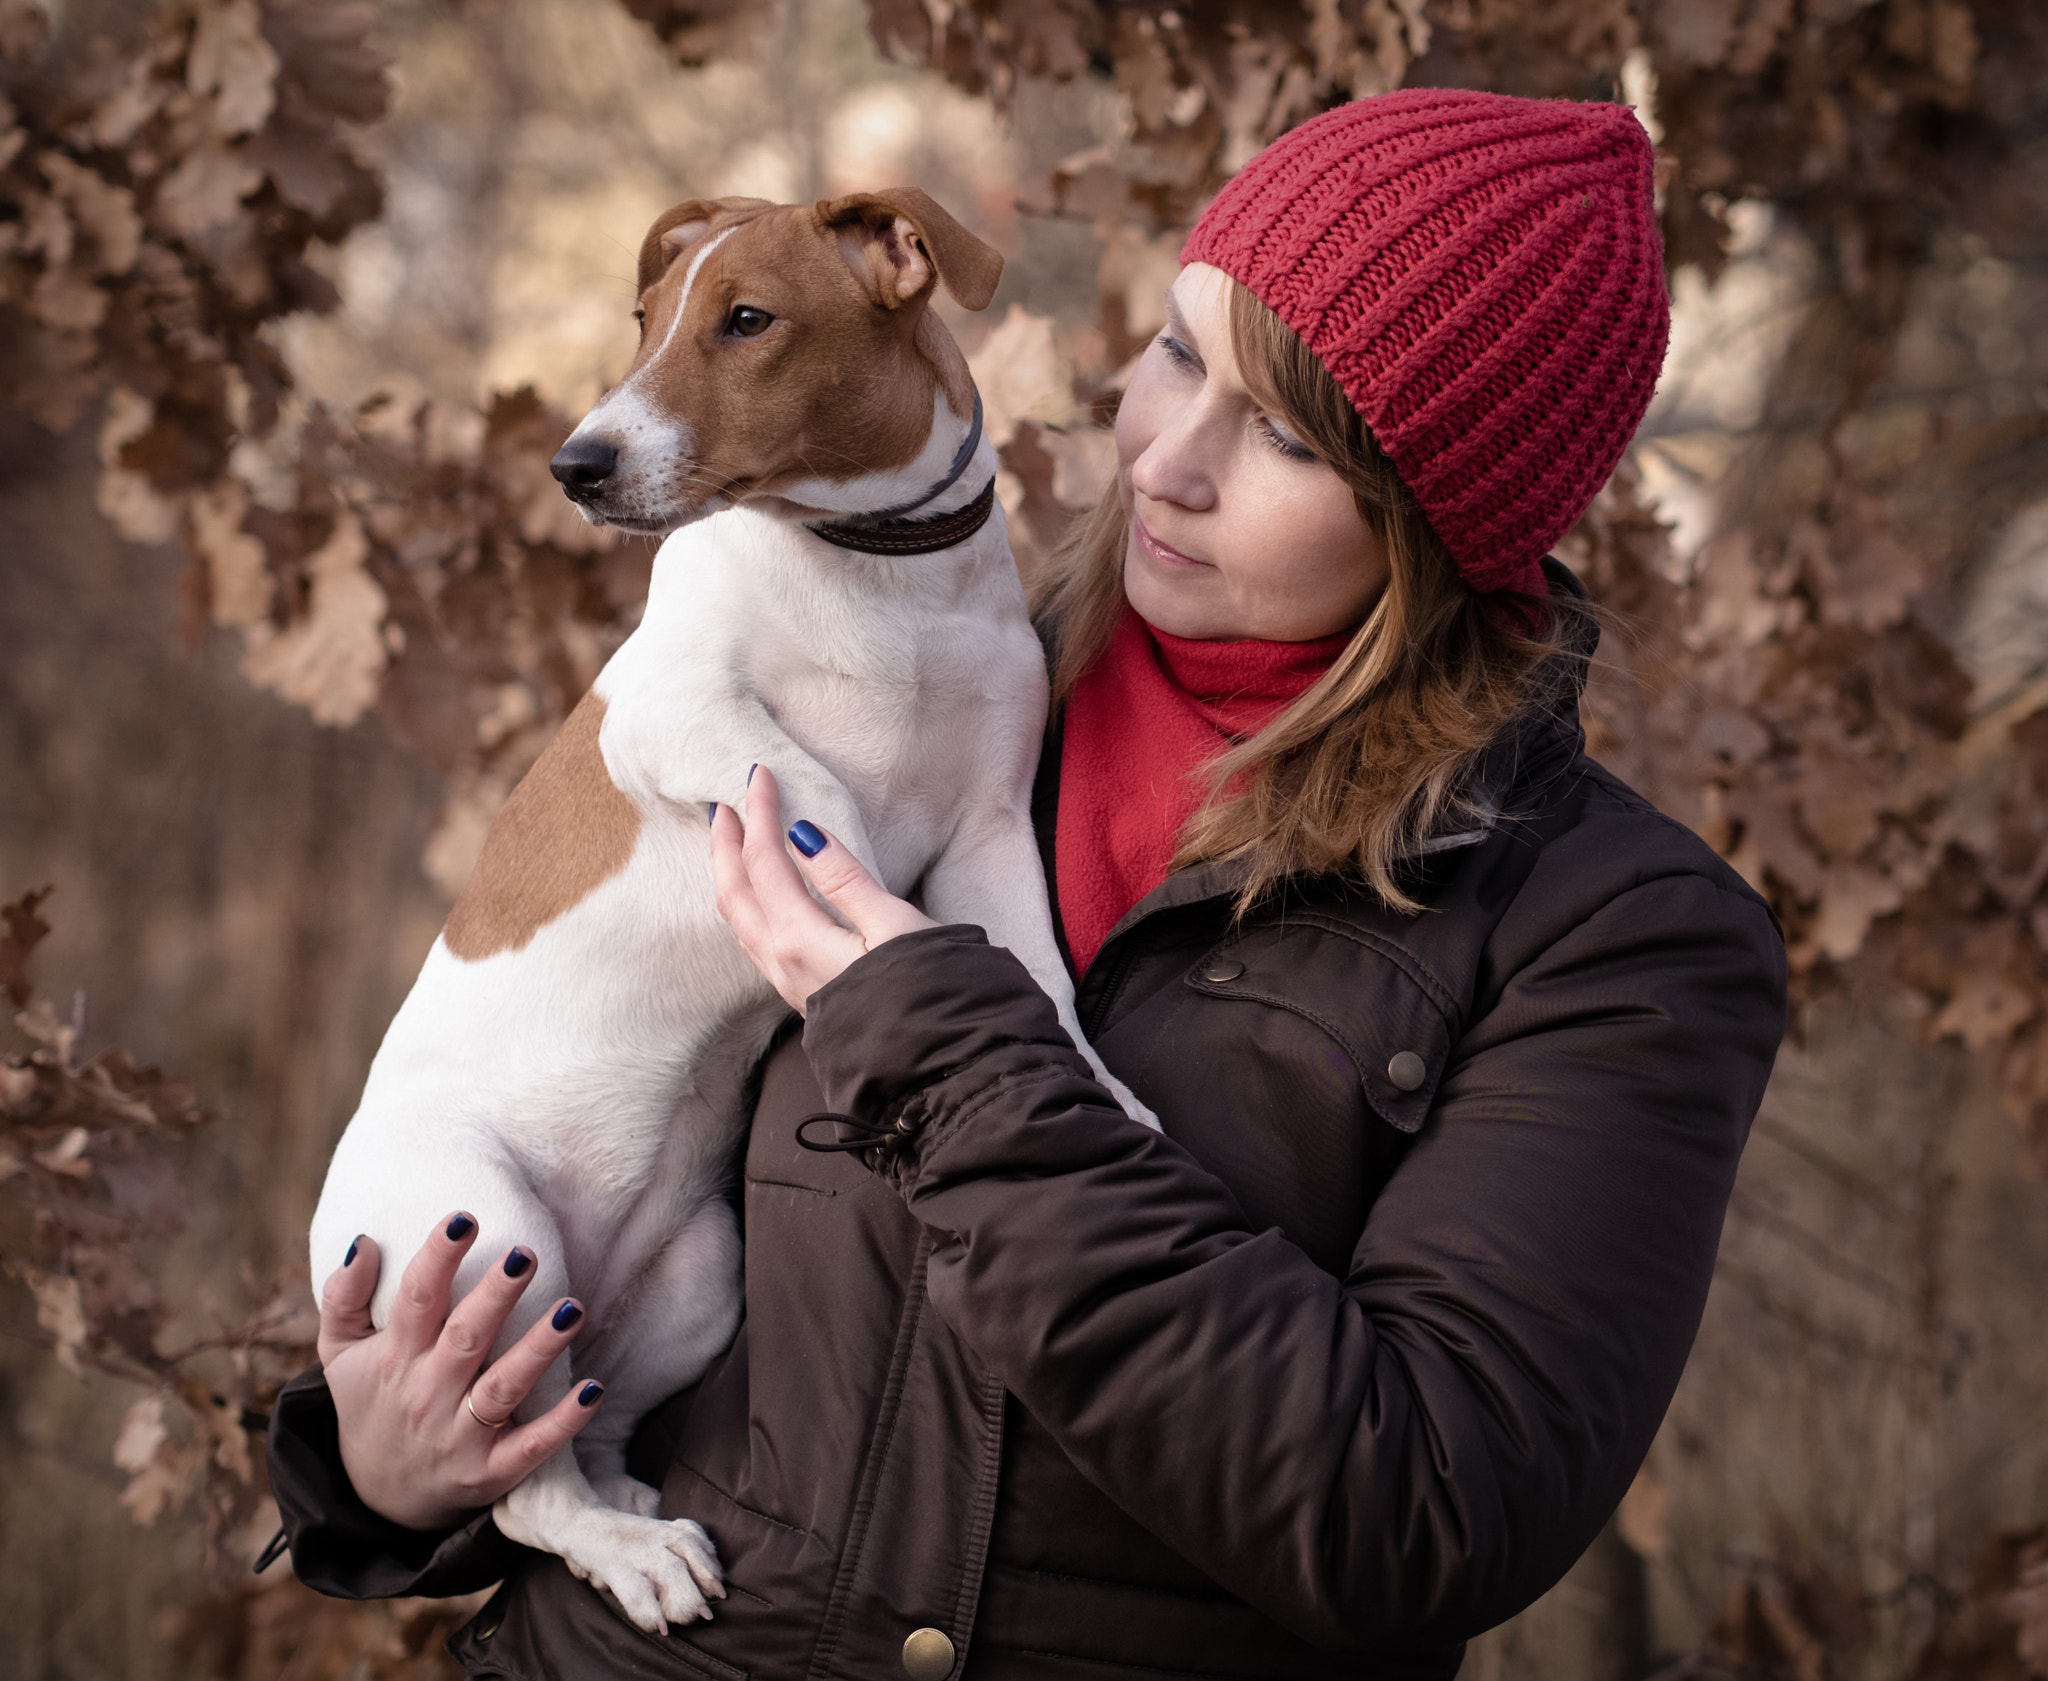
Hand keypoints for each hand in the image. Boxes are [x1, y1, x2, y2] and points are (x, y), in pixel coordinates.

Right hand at [317, 1214, 602, 1530]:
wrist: (376, 1501)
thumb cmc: (371, 1405)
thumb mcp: (340, 1356)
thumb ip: (343, 1299)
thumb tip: (362, 1242)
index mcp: (395, 1358)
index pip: (415, 1300)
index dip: (437, 1259)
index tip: (463, 1220)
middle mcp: (426, 1394)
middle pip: (465, 1338)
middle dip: (496, 1297)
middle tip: (526, 1255)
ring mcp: (459, 1436)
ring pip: (503, 1388)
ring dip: (538, 1349)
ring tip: (572, 1309)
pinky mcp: (490, 1472)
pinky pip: (531, 1447)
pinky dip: (563, 1422)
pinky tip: (593, 1389)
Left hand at [708, 765, 933, 1013]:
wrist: (935, 1064)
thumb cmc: (928, 992)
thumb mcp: (894, 925)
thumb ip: (845, 879)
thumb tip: (803, 834)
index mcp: (799, 939)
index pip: (765, 861)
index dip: (759, 813)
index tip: (759, 774)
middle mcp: (780, 962)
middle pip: (733, 892)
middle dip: (724, 844)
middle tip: (721, 804)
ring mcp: (786, 983)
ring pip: (738, 920)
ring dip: (729, 875)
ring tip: (730, 844)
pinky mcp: (800, 994)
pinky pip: (753, 940)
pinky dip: (746, 905)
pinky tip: (759, 897)